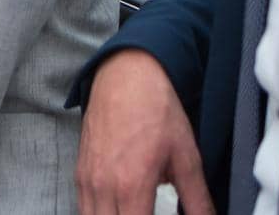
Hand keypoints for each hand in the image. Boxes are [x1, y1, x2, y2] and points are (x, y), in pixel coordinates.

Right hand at [76, 49, 214, 214]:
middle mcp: (103, 186)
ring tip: (133, 213)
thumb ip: (198, 200)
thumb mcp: (186, 158)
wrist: (126, 77)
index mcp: (131, 186)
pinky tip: (116, 212)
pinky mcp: (80, 170)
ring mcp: (87, 178)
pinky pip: (83, 207)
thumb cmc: (156, 112)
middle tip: (148, 214)